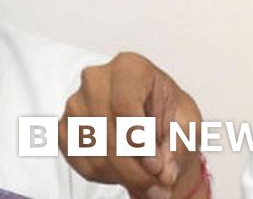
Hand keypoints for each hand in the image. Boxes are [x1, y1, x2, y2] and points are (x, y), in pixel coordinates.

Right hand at [59, 52, 205, 198]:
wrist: (157, 123)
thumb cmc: (172, 115)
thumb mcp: (187, 124)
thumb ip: (177, 145)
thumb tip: (164, 171)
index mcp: (129, 67)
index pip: (123, 103)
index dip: (139, 139)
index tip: (156, 165)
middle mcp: (96, 80)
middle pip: (108, 131)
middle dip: (135, 167)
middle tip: (158, 185)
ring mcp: (75, 104)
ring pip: (95, 150)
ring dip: (124, 175)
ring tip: (151, 183)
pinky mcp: (65, 129)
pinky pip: (82, 161)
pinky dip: (108, 175)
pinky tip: (129, 172)